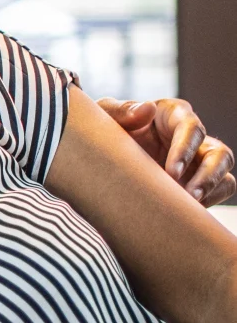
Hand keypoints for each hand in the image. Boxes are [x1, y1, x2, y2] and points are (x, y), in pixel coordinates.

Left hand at [98, 97, 235, 207]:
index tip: (171, 172)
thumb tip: (147, 109)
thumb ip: (122, 111)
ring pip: (223, 173)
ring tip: (191, 205)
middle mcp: (190, 137)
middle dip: (207, 174)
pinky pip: (218, 191)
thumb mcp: (105, 116)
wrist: (100, 157)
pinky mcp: (196, 181)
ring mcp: (196, 160)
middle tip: (187, 194)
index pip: (191, 127)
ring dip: (212, 189)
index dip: (186, 149)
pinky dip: (210, 201)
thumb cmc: (105, 129)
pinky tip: (186, 212)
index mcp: (172, 115)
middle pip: (218, 152)